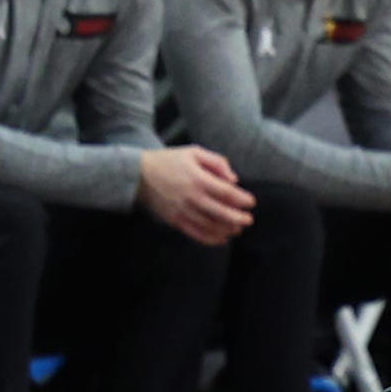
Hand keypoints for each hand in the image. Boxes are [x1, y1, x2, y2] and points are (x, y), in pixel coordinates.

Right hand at [138, 143, 255, 243]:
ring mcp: (182, 211)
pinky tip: (221, 239)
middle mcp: (191, 198)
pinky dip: (210, 239)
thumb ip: (217, 162)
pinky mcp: (174, 221)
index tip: (251, 202)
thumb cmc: (170, 160)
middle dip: (238, 218)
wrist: (139, 175)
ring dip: (226, 229)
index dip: (241, 199)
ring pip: (209, 226)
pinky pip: (195, 233)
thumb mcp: (194, 152)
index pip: (226, 193)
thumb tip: (234, 179)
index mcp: (198, 179)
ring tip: (238, 229)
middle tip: (249, 220)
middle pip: (220, 212)